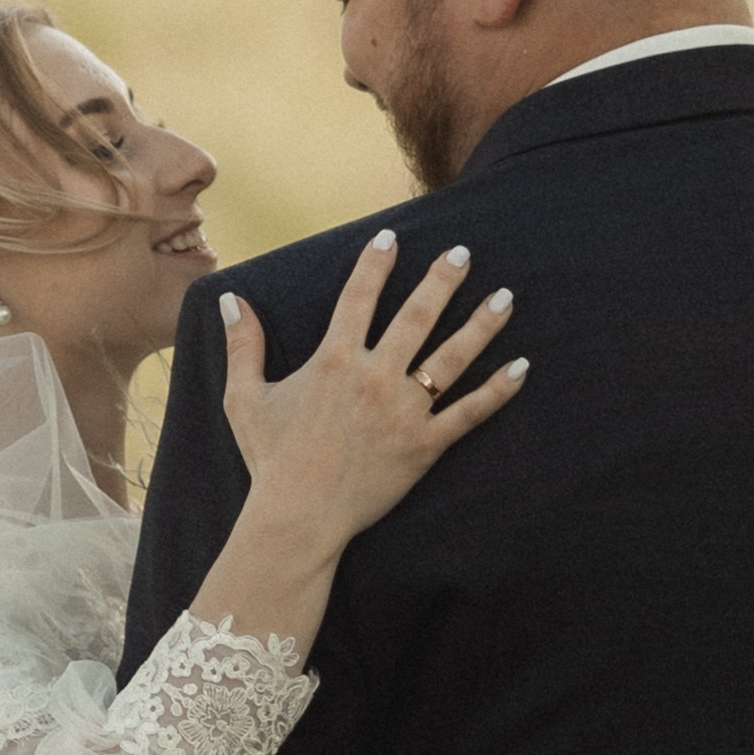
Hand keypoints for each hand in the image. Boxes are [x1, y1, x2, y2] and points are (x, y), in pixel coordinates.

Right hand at [221, 231, 527, 562]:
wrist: (298, 517)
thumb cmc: (270, 459)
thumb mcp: (245, 399)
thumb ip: (243, 346)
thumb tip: (232, 301)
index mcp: (333, 362)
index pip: (358, 298)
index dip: (375, 265)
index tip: (391, 237)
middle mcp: (374, 378)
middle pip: (417, 317)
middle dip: (442, 281)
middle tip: (463, 254)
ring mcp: (404, 412)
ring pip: (451, 358)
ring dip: (481, 325)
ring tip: (505, 297)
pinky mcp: (425, 445)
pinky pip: (469, 413)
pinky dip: (497, 391)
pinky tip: (521, 367)